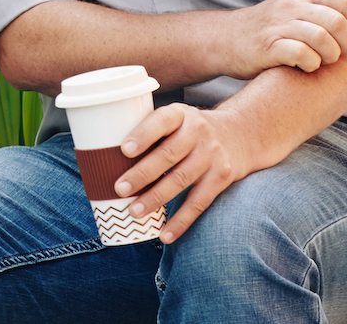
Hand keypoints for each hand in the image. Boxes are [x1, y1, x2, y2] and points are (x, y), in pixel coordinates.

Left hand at [113, 103, 252, 243]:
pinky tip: (164, 234)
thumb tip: (106, 153)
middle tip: (119, 189)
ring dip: (156, 198)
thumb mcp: (176, 117)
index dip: (143, 134)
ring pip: (181, 180)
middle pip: (168, 155)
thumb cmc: (191, 128)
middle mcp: (198, 132)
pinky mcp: (221, 178)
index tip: (123, 149)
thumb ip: (152, 130)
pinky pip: (199, 202)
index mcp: (180, 114)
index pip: (161, 120)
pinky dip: (181, 220)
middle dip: (142, 174)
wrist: (240, 134)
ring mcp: (211, 156)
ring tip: (134, 211)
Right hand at [218, 0, 346, 78]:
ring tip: (323, 60)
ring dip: (330, 56)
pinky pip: (302, 54)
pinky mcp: (268, 48)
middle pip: (337, 21)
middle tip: (339, 54)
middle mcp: (291, 6)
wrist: (226, 38)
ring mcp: (278, 26)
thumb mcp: (297, 3)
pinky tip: (306, 66)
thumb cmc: (270, 25)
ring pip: (322, 38)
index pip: (346, 0)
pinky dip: (311, 64)